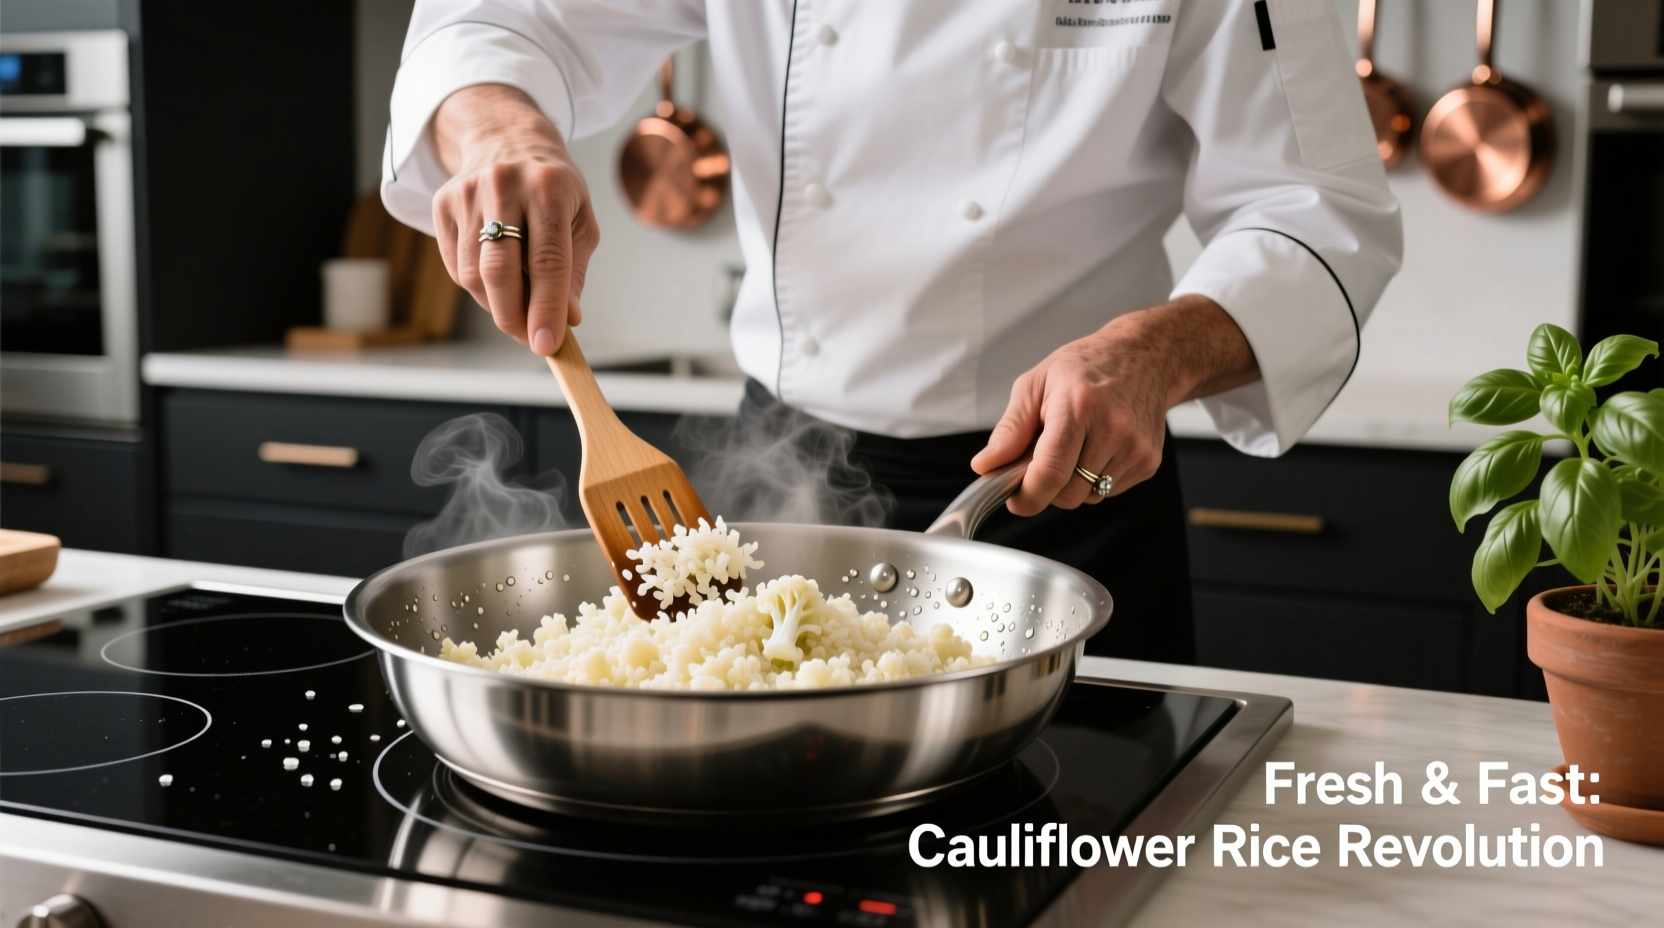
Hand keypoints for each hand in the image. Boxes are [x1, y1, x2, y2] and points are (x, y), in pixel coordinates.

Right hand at [431, 84, 599, 354]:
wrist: (507, 141)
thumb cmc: (553, 189)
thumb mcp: (580, 221)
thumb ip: (574, 272)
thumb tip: (568, 319)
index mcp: (548, 187)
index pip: (547, 261)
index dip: (547, 308)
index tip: (547, 344)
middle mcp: (504, 184)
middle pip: (500, 270)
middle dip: (513, 316)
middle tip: (528, 339)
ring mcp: (467, 192)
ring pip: (473, 274)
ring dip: (496, 305)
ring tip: (517, 307)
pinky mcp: (442, 203)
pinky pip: (456, 266)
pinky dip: (477, 288)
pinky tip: (496, 284)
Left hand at [970, 295, 1259, 514]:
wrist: (1144, 358)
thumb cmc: (1085, 368)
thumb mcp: (1036, 384)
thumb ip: (1010, 429)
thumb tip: (985, 466)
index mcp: (1079, 406)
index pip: (1050, 472)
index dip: (1027, 496)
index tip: (1015, 497)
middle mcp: (1113, 428)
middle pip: (1068, 494)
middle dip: (1046, 488)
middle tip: (1041, 461)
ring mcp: (1135, 448)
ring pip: (1087, 497)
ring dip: (1071, 484)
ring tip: (1073, 447)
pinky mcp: (1148, 462)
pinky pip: (1107, 492)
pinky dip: (1094, 480)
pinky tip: (1096, 449)